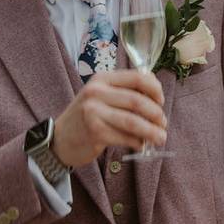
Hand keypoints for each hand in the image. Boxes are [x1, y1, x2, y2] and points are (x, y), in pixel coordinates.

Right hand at [52, 69, 166, 167]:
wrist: (60, 139)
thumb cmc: (87, 116)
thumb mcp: (101, 96)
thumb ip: (125, 90)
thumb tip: (157, 91)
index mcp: (102, 79)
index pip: (137, 78)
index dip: (155, 90)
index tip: (161, 101)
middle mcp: (96, 92)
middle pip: (137, 101)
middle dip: (156, 114)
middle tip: (163, 124)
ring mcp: (93, 112)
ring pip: (133, 122)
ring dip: (152, 131)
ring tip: (160, 138)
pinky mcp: (95, 132)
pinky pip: (125, 137)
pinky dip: (138, 142)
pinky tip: (141, 145)